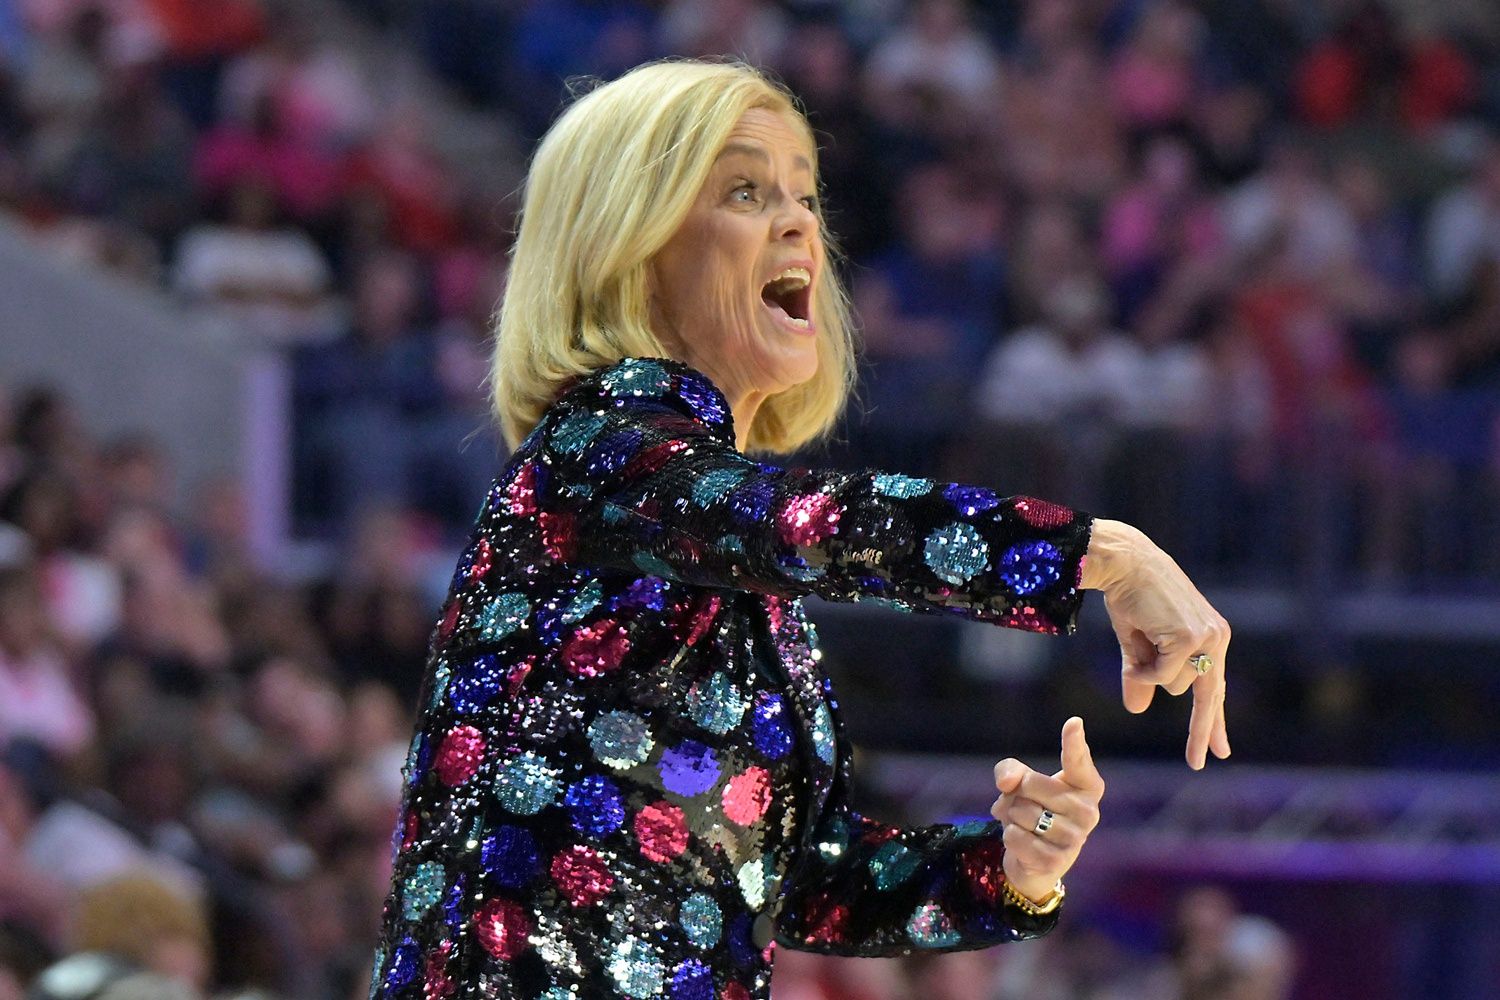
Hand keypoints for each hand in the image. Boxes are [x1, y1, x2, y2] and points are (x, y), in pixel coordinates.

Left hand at [991, 717, 1104, 903]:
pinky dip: (1009, 837)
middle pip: (1030, 785)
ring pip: (1020, 812)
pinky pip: (1014, 836)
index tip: (1074, 723)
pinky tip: (1022, 843)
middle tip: (1023, 804)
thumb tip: (1008, 782)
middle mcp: (1089, 812)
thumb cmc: (1034, 809)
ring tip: (1022, 824)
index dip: (1074, 742)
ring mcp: (1075, 839)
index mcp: (1087, 786)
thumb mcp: (1019, 782)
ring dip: (1010, 817)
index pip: (1078, 762)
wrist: (1034, 859)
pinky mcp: (1057, 862)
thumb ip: (1010, 770)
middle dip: (1015, 793)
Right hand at [1083, 519, 1231, 769]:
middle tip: (1199, 763)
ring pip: (1175, 686)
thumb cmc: (1130, 597)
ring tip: (1139, 636)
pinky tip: (1136, 639)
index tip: (1220, 750)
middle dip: (1200, 732)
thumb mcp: (1137, 645)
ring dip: (1149, 671)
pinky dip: (1142, 667)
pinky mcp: (1190, 639)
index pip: (1215, 687)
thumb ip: (1141, 677)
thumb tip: (1138, 710)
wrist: (1124, 562)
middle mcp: (1216, 638)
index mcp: (1211, 637)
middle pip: (1207, 698)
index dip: (1215, 722)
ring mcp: (1207, 638)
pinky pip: (1161, 675)